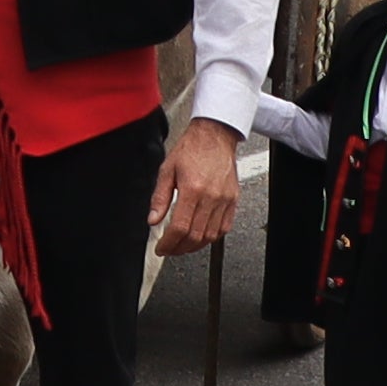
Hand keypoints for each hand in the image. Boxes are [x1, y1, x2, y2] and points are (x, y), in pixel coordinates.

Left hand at [151, 114, 243, 253]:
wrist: (215, 135)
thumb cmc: (192, 148)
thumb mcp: (167, 170)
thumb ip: (160, 197)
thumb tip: (153, 219)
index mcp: (193, 189)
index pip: (180, 227)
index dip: (169, 243)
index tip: (161, 248)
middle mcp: (211, 197)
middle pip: (195, 236)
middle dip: (179, 248)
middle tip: (169, 249)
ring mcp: (224, 200)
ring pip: (210, 236)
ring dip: (195, 246)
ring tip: (182, 245)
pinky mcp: (233, 200)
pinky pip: (224, 228)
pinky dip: (211, 237)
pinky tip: (201, 236)